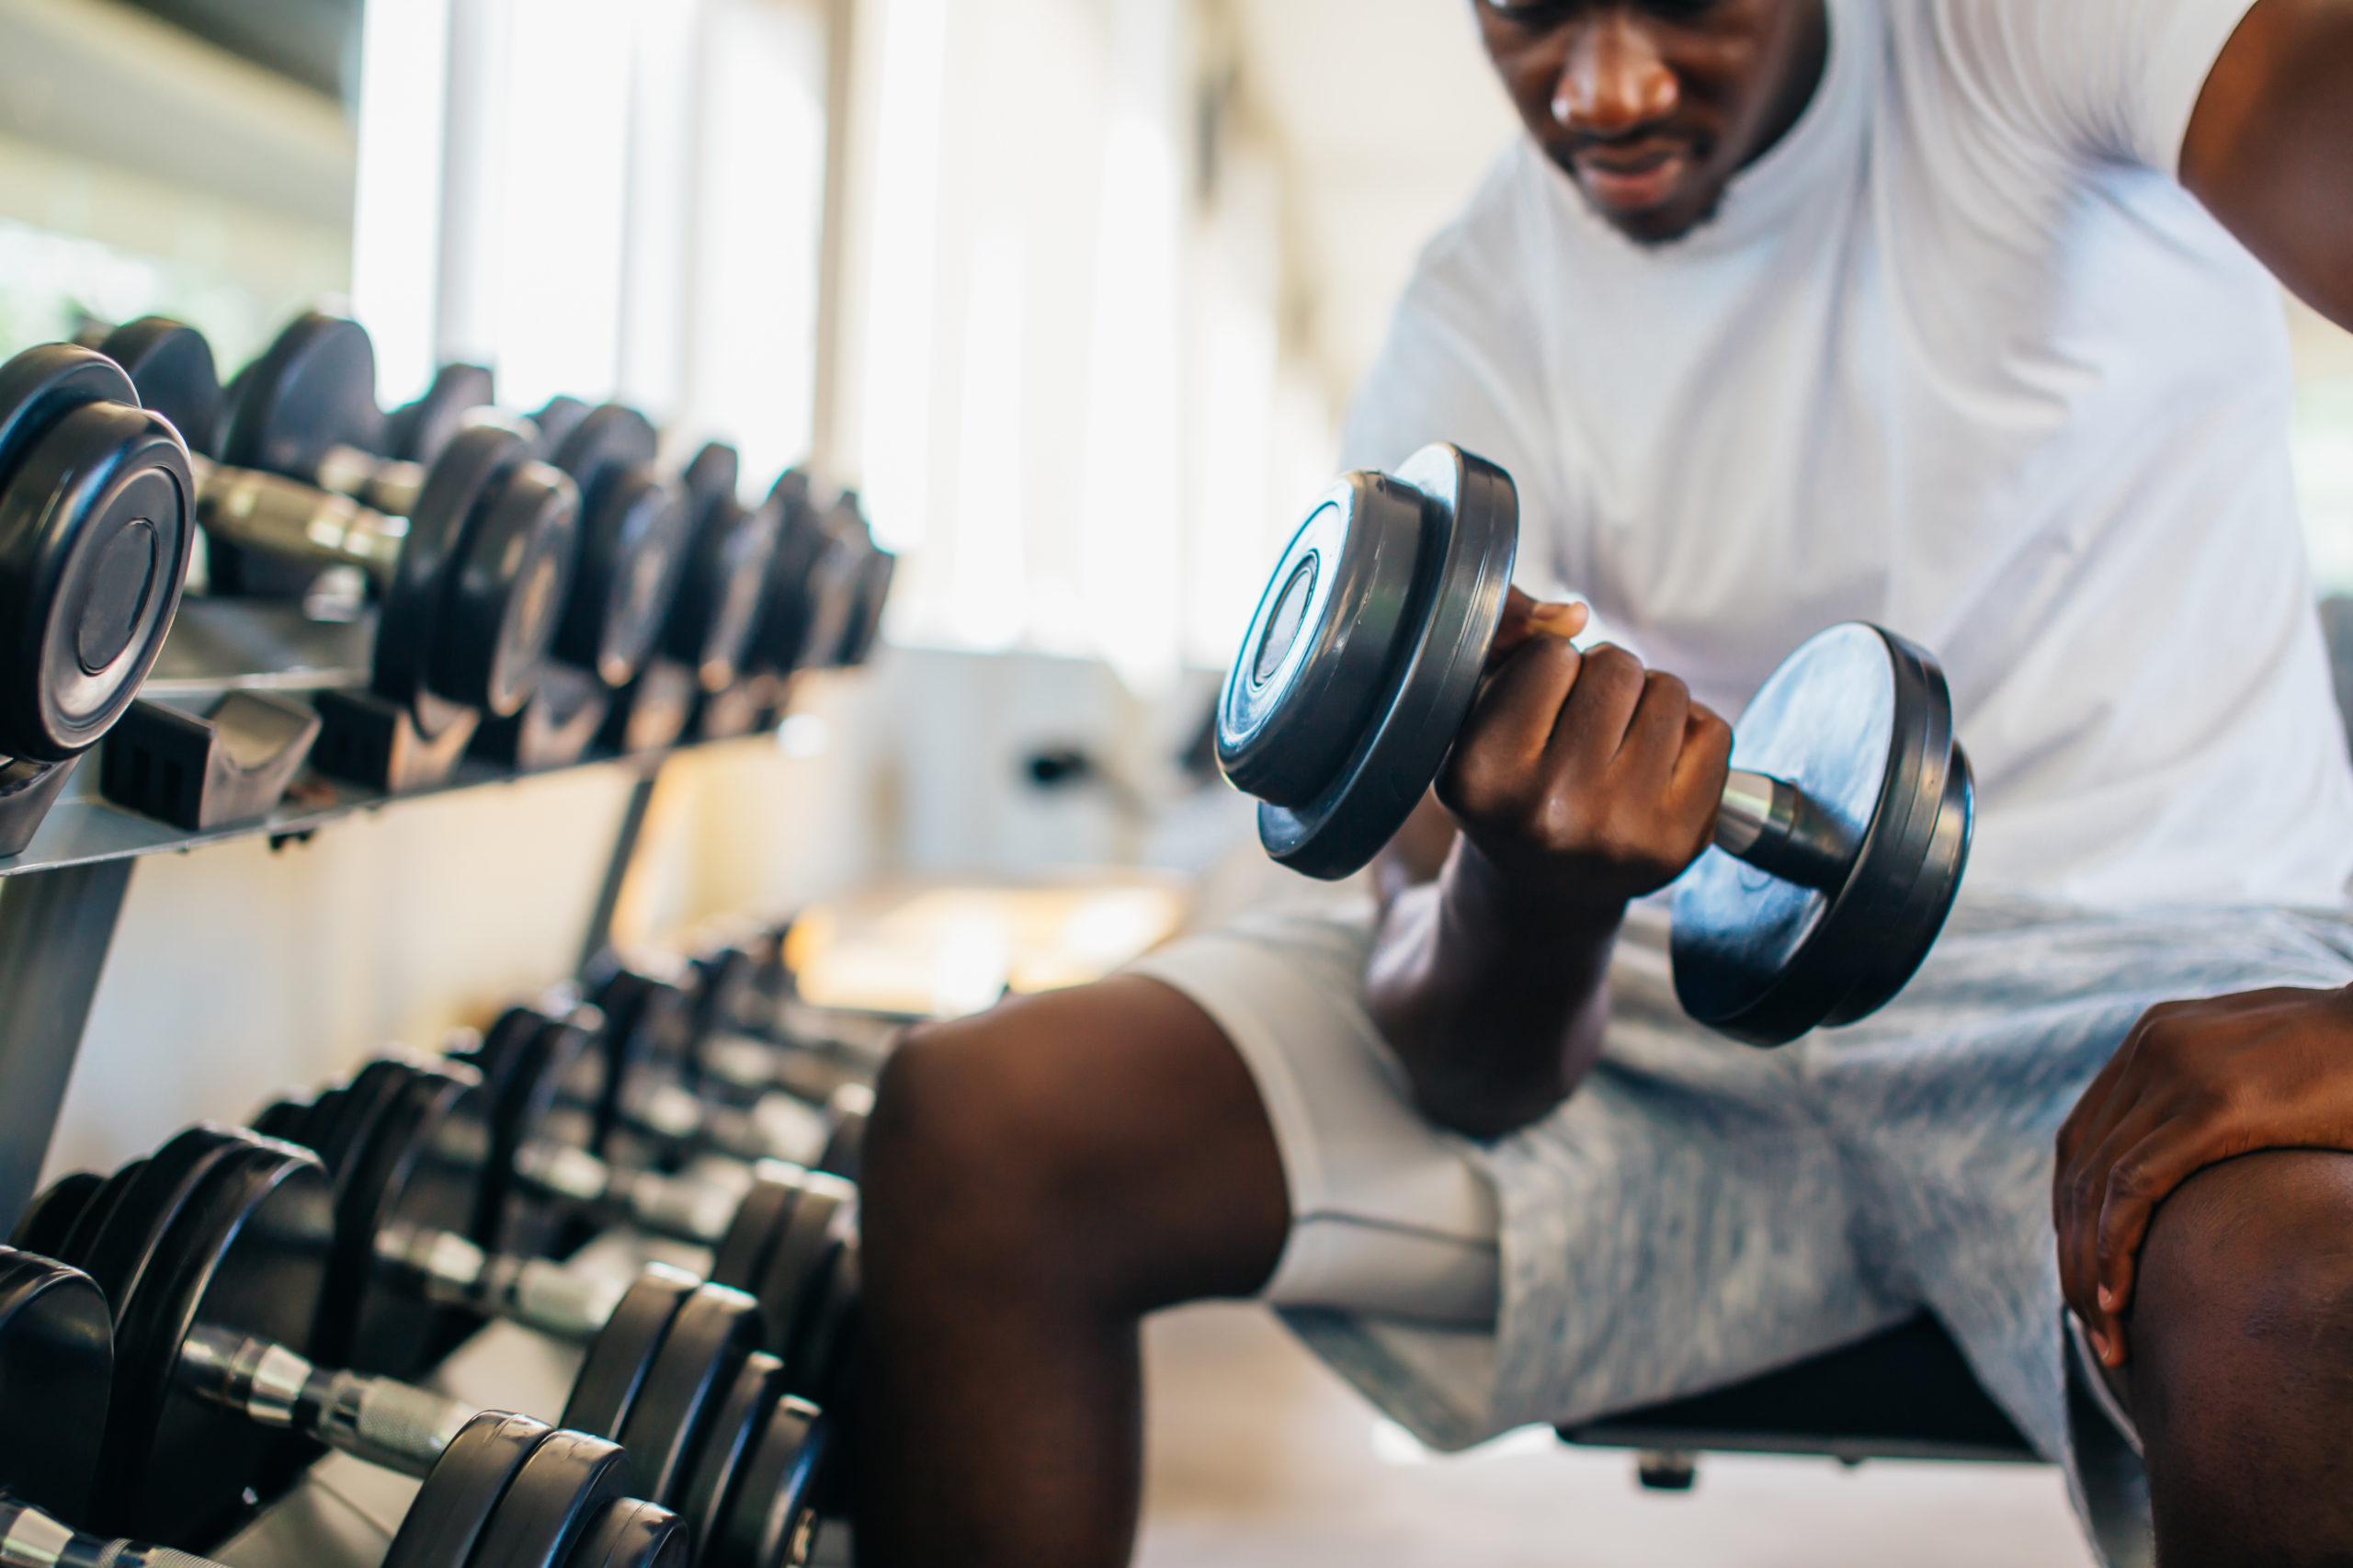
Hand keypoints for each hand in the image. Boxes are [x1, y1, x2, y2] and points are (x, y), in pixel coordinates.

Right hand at [1436, 589, 1732, 919]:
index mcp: (1482, 777)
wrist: (1545, 888)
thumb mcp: (1481, 717)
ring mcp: (1618, 831)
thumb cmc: (1513, 783)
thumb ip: (1506, 643)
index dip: (1547, 668)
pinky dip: (1690, 731)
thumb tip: (1571, 612)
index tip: (1537, 707)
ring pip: (1669, 691)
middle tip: (1584, 722)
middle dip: (1604, 677)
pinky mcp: (1676, 843)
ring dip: (1648, 699)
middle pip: (1615, 667)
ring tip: (1619, 740)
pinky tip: (1655, 762)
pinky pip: (1713, 731)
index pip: (1549, 656)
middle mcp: (1547, 811)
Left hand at [2056, 984, 2352, 1367]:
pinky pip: (2133, 1187)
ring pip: (2095, 1186)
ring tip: (2108, 1337)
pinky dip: (2114, 1247)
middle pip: (2077, 1167)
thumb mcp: (2270, 1079)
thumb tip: (2205, 1166)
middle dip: (2075, 1254)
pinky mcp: (2212, 1105)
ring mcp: (2176, 1069)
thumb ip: (2222, 1110)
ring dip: (2089, 1269)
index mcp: (2157, 1037)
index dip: (2074, 1217)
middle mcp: (2151, 1046)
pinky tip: (2119, 1299)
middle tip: (2096, 1330)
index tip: (2088, 1281)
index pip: (2083, 1142)